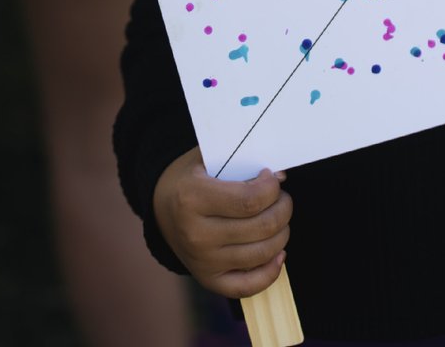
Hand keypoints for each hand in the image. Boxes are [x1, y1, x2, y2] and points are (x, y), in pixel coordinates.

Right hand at [153, 147, 291, 298]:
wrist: (161, 206)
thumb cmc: (193, 177)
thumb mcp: (210, 158)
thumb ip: (244, 161)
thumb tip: (280, 178)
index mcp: (193, 198)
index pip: (250, 200)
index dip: (272, 188)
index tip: (271, 178)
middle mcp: (197, 234)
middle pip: (262, 227)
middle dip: (283, 208)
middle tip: (280, 197)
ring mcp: (203, 261)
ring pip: (262, 253)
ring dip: (282, 232)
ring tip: (277, 217)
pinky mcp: (208, 280)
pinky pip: (248, 286)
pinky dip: (271, 271)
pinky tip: (277, 252)